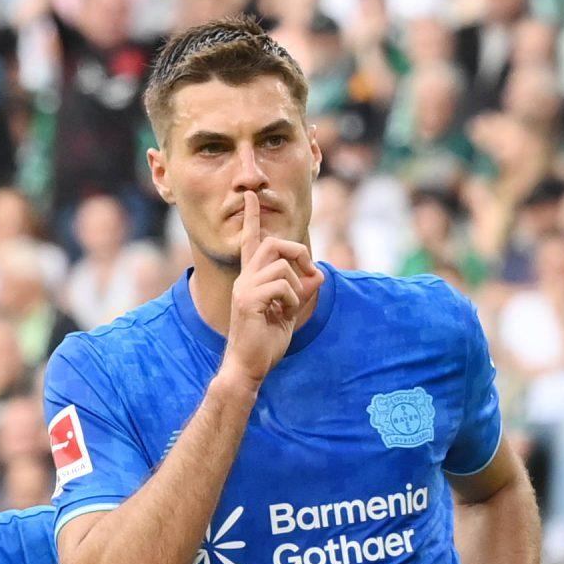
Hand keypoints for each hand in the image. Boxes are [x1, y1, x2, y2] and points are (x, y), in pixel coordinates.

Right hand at [223, 191, 319, 385]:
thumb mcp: (290, 312)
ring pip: (281, 266)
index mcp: (251, 280)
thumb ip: (302, 290)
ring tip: (290, 307)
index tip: (251, 196)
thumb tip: (318, 272)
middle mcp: (245, 279)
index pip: (251, 243)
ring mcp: (244, 289)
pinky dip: (292, 299)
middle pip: (273, 244)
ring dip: (296, 285)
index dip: (252, 219)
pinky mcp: (248, 301)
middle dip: (297, 252)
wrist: (248, 368)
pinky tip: (284, 314)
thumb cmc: (265, 343)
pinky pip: (282, 286)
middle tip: (309, 273)